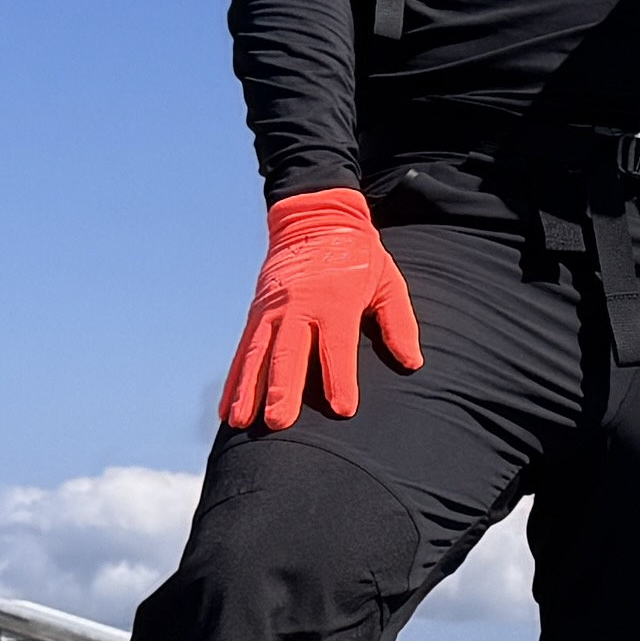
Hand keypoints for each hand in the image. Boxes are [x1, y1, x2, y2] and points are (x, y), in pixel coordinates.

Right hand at [219, 187, 422, 431]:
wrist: (316, 217)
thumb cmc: (359, 257)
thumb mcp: (388, 282)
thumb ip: (399, 323)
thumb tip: (412, 362)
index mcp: (336, 300)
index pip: (338, 346)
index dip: (341, 377)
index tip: (343, 409)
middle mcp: (299, 306)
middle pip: (289, 353)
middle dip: (283, 389)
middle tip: (278, 423)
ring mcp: (273, 309)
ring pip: (258, 355)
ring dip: (248, 391)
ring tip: (241, 423)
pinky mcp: (257, 312)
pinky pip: (243, 350)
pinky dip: (234, 380)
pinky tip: (227, 410)